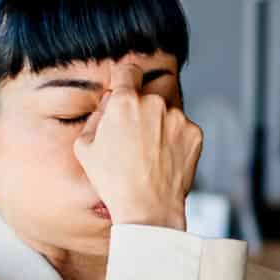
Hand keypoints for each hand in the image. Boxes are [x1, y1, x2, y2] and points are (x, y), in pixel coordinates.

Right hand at [72, 64, 202, 229]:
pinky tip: (165, 159)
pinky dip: (176, 140)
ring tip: (151, 154)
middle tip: (136, 137)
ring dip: (161, 125)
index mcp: (125, 102)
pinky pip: (183, 129)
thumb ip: (97, 116)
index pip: (128, 71)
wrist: (148, 207)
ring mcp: (177, 118)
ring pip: (168, 113)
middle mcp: (154, 103)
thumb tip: (109, 102)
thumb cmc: (112, 181)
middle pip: (150, 95)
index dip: (126, 79)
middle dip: (144, 110)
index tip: (126, 87)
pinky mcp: (195, 133)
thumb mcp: (85, 147)